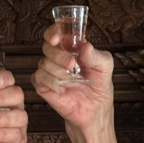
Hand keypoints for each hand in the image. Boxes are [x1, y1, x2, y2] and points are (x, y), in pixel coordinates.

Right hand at [32, 20, 114, 139]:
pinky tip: (62, 87)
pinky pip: (38, 77)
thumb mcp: (105, 66)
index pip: (55, 33)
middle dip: (59, 55)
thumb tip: (85, 46)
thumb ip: (96, 55)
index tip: (56, 37)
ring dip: (59, 71)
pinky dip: (50, 81)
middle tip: (72, 64)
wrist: (95, 110)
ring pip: (43, 63)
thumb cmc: (99, 85)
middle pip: (47, 47)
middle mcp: (57, 57)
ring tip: (73, 81)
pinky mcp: (43, 86)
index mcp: (71, 48)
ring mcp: (49, 71)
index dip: (53, 32)